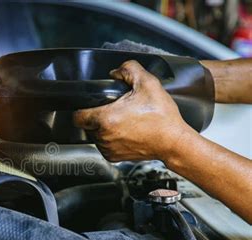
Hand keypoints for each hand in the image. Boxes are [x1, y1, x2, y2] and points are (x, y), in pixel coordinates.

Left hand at [73, 60, 195, 161]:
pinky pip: (104, 146)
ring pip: (94, 136)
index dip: (82, 108)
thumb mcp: (148, 83)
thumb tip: (116, 72)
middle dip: (96, 116)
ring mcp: (108, 149)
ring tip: (121, 121)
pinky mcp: (114, 158)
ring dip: (103, 129)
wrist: (174, 142)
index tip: (92, 105)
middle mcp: (103, 136)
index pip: (77, 116)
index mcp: (105, 119)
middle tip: (113, 110)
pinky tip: (124, 132)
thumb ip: (129, 70)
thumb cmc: (162, 118)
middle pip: (86, 125)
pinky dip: (110, 140)